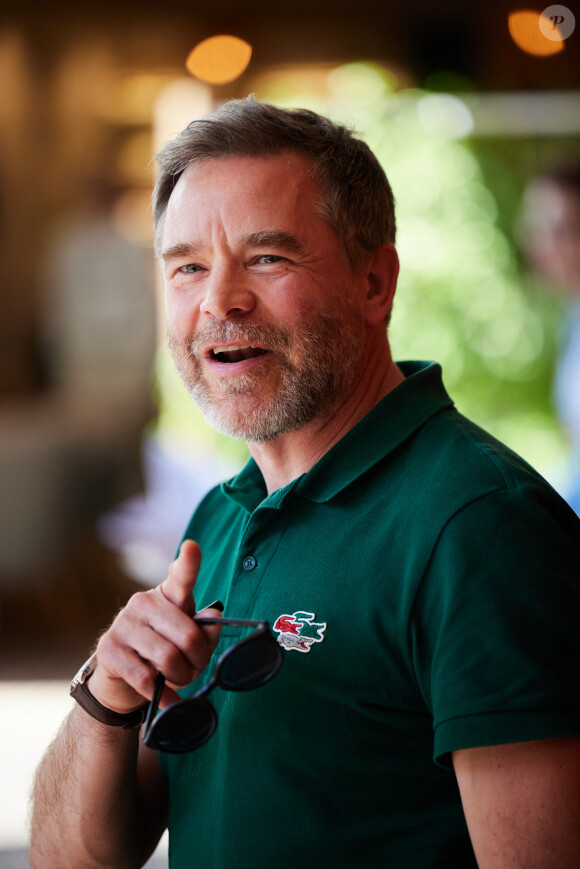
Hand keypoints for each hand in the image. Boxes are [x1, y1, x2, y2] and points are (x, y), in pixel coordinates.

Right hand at [88, 540, 221, 713]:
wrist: (121, 680)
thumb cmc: (163, 652)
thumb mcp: (187, 640)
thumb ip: (204, 630)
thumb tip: (213, 617)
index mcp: (168, 595)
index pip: (181, 576)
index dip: (188, 562)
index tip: (193, 547)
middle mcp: (143, 602)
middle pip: (188, 636)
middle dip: (199, 662)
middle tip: (195, 670)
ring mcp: (123, 624)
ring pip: (168, 659)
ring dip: (182, 678)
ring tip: (179, 680)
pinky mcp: (109, 650)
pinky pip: (145, 678)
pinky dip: (162, 695)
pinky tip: (168, 700)